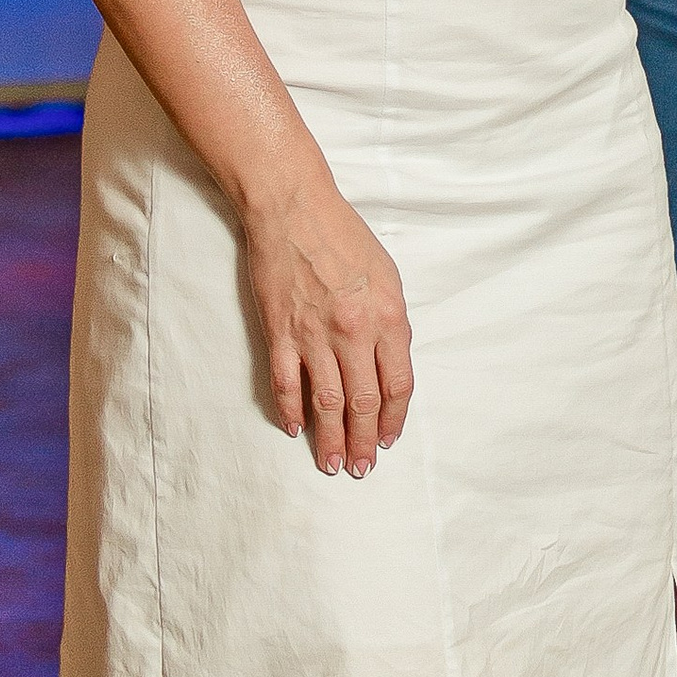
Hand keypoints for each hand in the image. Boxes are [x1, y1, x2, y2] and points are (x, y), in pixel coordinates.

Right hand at [244, 177, 413, 475]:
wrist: (293, 208)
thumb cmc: (343, 236)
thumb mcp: (387, 276)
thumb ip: (391, 322)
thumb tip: (389, 364)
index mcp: (386, 317)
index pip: (397, 384)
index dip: (393, 418)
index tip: (387, 439)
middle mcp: (353, 332)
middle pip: (362, 402)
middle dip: (362, 441)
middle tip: (361, 469)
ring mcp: (313, 335)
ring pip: (326, 402)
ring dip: (330, 438)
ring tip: (331, 465)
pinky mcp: (279, 332)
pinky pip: (285, 382)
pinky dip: (290, 410)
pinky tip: (296, 430)